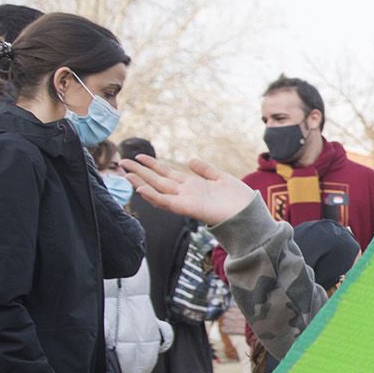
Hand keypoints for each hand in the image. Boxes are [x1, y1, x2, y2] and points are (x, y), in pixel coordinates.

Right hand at [120, 155, 255, 226]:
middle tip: (122, 162)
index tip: (139, 157)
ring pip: (158, 189)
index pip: (167, 174)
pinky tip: (142, 189)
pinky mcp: (189, 209)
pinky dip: (154, 197)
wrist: (251, 215)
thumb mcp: (222, 178)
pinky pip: (168, 202)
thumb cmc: (239, 200)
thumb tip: (190, 160)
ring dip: (142, 181)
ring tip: (126, 173)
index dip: (154, 165)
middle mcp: (186, 193)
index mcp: (193, 185)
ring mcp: (186, 200)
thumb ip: (206, 170)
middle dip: (141, 171)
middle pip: (158, 180)